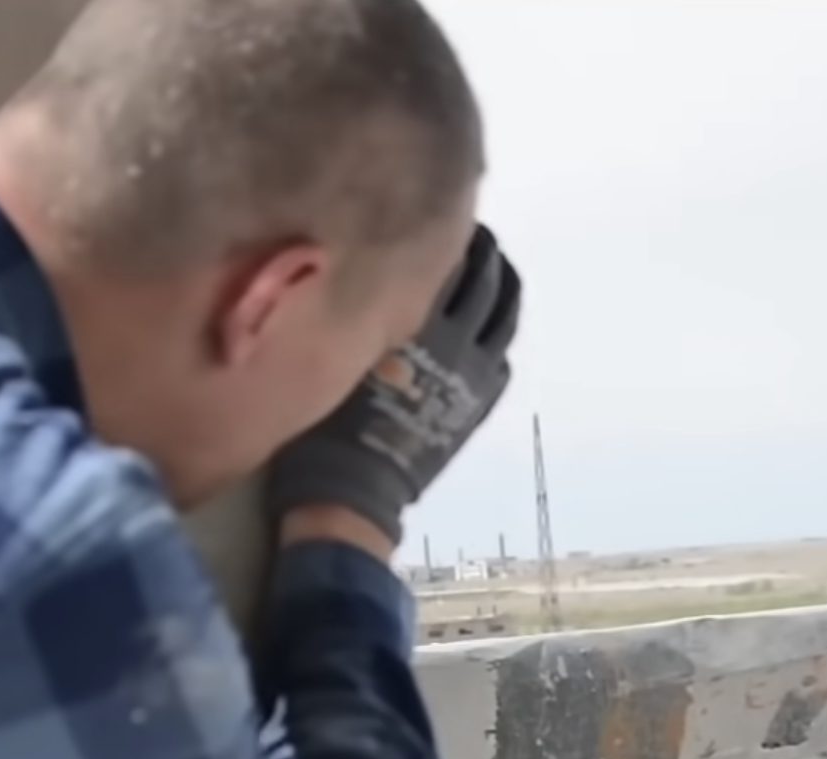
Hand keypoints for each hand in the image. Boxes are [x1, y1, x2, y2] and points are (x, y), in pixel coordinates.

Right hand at [266, 225, 521, 544]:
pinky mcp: (481, 397)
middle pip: (483, 269)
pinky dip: (499, 323)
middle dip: (477, 242)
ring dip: (500, 276)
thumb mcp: (324, 346)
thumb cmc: (322, 421)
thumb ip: (343, 300)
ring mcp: (474, 367)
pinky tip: (490, 315)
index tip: (430, 200)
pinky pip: (500, 348)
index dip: (439, 220)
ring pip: (504, 305)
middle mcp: (454, 334)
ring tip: (489, 258)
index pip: (440, 248)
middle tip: (465, 223)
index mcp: (413, 315)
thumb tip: (342, 256)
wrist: (351, 490)